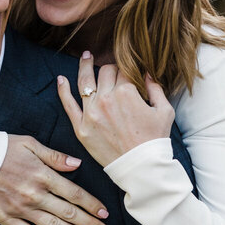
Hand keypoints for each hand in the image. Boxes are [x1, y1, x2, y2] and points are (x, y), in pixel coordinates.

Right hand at [0, 134, 110, 224]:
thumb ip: (55, 157)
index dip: (92, 205)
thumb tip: (77, 165)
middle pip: (68, 213)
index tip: (105, 213)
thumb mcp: (30, 144)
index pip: (74, 194)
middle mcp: (34, 195)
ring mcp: (20, 208)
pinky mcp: (5, 218)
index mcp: (42, 175)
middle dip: (89, 224)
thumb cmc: (1, 148)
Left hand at [57, 52, 174, 166]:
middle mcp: (106, 99)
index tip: (127, 71)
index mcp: (127, 92)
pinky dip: (63, 90)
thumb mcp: (164, 110)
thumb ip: (155, 87)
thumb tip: (147, 72)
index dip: (127, 69)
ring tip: (85, 57)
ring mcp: (91, 113)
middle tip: (112, 70)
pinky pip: (68, 104)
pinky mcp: (81, 128)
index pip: (124, 70)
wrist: (142, 168)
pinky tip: (61, 79)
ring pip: (85, 81)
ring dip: (84, 66)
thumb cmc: (155, 140)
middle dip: (110, 69)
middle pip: (105, 72)